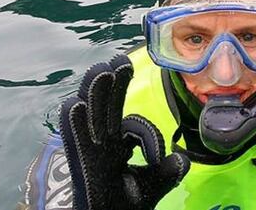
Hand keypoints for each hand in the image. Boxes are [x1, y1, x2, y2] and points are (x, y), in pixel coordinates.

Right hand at [60, 55, 189, 209]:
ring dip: (95, 92)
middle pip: (105, 106)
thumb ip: (169, 171)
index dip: (147, 134)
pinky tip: (76, 105)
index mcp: (116, 144)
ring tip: (103, 70)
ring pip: (89, 112)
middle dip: (113, 84)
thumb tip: (181, 159)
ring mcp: (89, 151)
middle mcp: (101, 142)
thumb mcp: (154, 183)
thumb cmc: (128, 205)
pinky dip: (74, 123)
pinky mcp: (82, 165)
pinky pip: (73, 139)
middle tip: (120, 60)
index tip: (157, 157)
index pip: (132, 125)